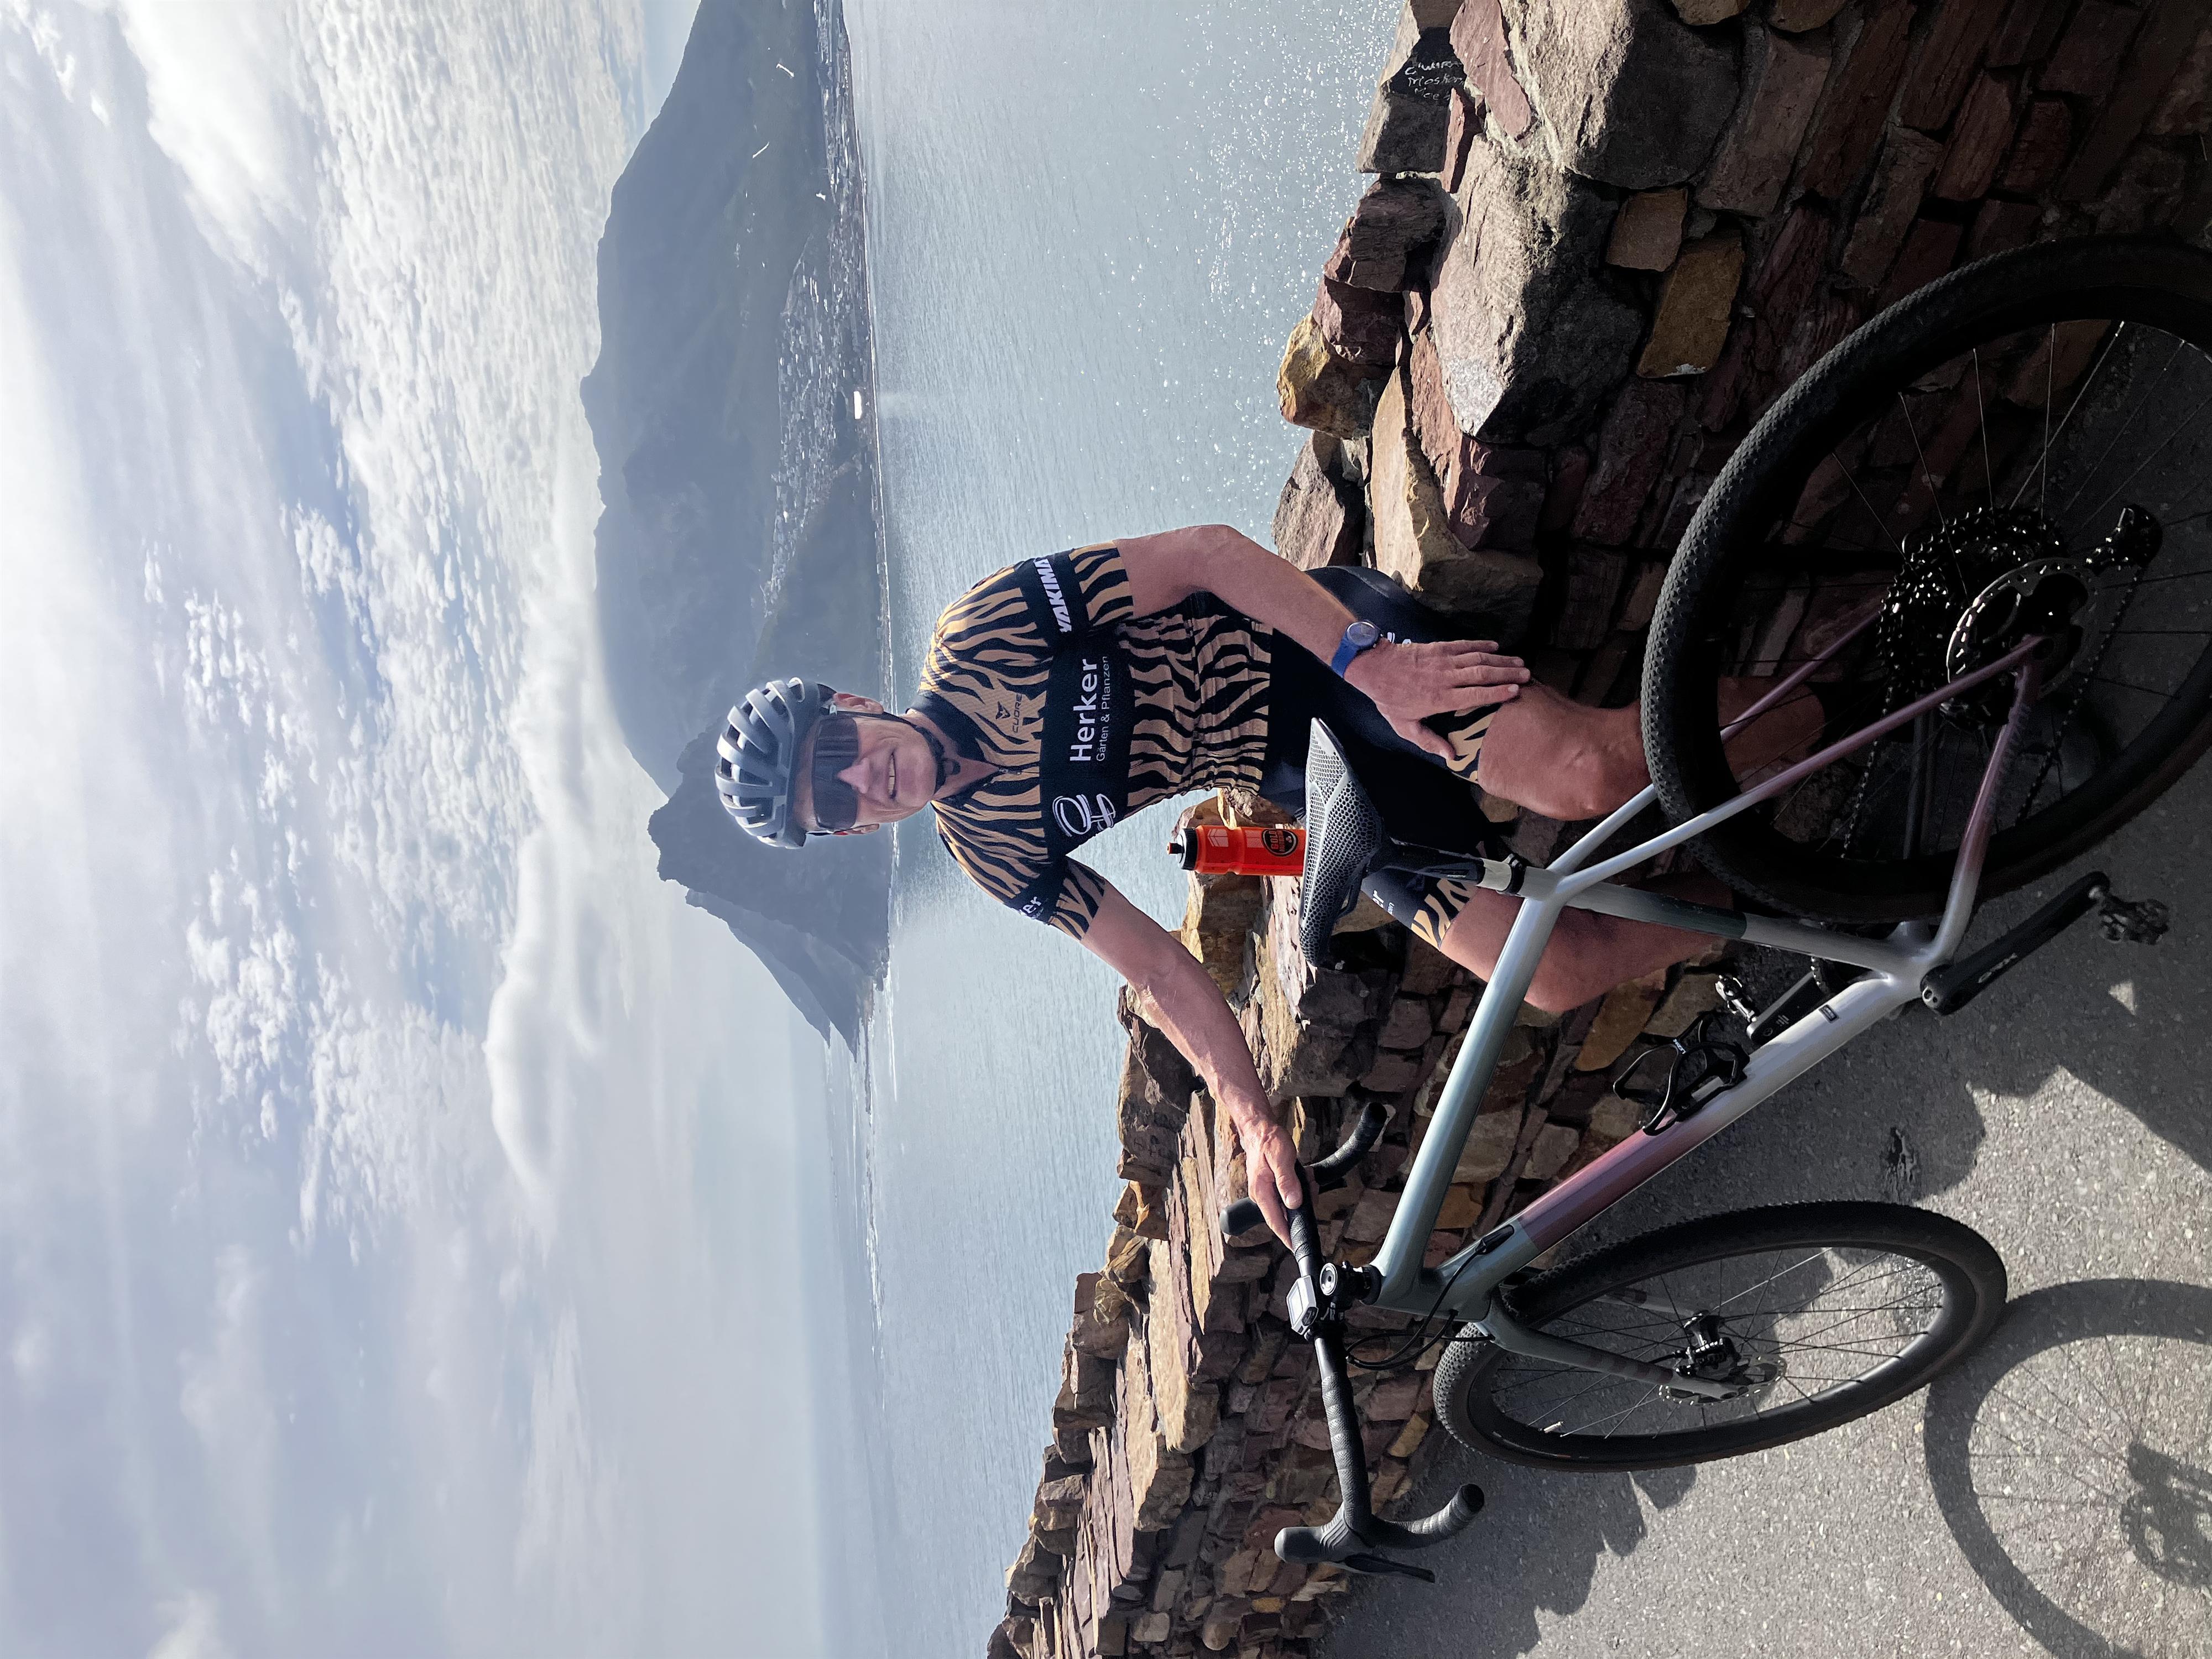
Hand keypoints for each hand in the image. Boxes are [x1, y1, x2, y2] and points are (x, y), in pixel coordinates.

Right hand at [1233, 1106, 1305, 1249]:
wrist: (1260, 1129)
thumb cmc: (1268, 1141)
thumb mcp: (1281, 1159)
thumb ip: (1287, 1182)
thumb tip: (1293, 1203)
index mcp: (1262, 1192)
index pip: (1275, 1222)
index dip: (1287, 1236)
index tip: (1297, 1247)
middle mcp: (1262, 1195)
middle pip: (1285, 1214)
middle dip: (1302, 1206)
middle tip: (1310, 1189)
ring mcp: (1267, 1191)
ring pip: (1289, 1203)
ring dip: (1302, 1193)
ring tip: (1306, 1177)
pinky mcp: (1272, 1186)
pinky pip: (1289, 1193)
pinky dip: (1299, 1187)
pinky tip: (1303, 1175)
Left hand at [1345, 639, 1528, 761]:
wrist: (1375, 668)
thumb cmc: (1390, 699)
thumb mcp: (1405, 727)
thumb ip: (1429, 741)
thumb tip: (1450, 756)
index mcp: (1440, 698)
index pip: (1476, 694)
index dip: (1497, 692)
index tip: (1516, 691)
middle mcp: (1446, 677)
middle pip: (1482, 674)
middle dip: (1506, 674)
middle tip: (1527, 674)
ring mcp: (1443, 660)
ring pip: (1477, 658)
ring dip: (1500, 660)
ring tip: (1519, 662)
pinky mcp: (1439, 647)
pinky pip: (1464, 645)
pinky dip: (1481, 645)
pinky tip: (1496, 646)